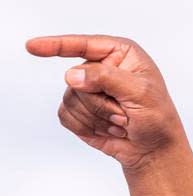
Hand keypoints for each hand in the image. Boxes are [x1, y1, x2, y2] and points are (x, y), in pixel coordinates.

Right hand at [26, 34, 192, 195]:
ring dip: (97, 118)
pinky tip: (108, 130)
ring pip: (70, 99)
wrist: (153, 149)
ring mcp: (87, 88)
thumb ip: (107, 78)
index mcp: (119, 54)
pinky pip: (66, 115)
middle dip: (101, 103)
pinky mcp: (78, 109)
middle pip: (76, 79)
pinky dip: (87, 127)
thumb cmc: (157, 118)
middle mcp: (100, 67)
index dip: (56, 45)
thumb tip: (72, 75)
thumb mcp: (140, 93)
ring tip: (120, 123)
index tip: (32, 47)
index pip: (83, 45)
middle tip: (125, 115)